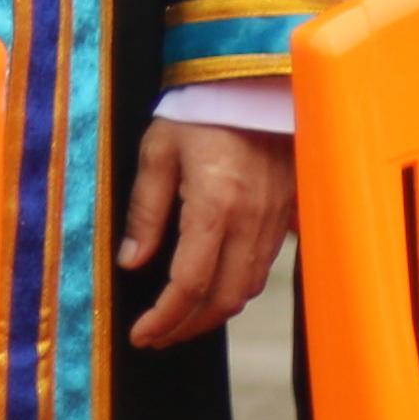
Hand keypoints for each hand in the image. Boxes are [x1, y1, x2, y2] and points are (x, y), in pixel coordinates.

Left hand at [117, 121, 290, 348]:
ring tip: (180, 318)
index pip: (189, 284)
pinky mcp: (286, 215)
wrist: (254, 82)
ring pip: (248, 288)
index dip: (165, 318)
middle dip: (188, 327)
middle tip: (157, 336)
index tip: (142, 335)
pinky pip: (264, 267)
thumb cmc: (200, 111)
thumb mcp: (157, 152)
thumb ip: (145, 210)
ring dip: (213, 312)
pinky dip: (236, 287)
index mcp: (214, 206)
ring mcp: (274, 221)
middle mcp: (250, 222)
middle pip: (224, 299)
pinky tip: (212, 287)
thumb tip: (132, 262)